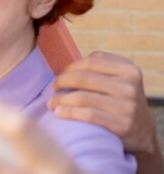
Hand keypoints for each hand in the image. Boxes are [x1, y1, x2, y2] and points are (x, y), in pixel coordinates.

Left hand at [49, 51, 161, 173]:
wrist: (142, 130)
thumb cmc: (121, 99)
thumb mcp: (120, 78)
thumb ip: (100, 67)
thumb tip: (65, 67)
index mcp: (128, 69)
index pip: (90, 62)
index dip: (70, 68)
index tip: (61, 75)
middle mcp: (129, 86)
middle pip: (83, 78)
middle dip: (62, 82)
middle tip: (53, 88)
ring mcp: (127, 106)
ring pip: (82, 97)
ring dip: (60, 99)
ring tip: (51, 102)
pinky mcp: (121, 124)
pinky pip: (87, 115)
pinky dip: (69, 112)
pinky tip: (59, 113)